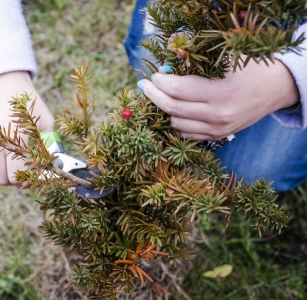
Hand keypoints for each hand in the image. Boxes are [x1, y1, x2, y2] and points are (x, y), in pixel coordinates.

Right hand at [0, 71, 54, 184]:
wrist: (1, 81)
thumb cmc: (26, 102)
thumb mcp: (45, 119)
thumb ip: (49, 143)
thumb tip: (52, 165)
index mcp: (18, 137)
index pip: (17, 175)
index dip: (24, 179)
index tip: (29, 173)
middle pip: (0, 179)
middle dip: (11, 178)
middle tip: (17, 169)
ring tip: (5, 163)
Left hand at [139, 59, 298, 139]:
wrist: (275, 89)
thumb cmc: (249, 69)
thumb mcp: (224, 62)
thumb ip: (194, 67)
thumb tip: (164, 71)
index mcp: (220, 93)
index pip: (177, 90)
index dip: (160, 82)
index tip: (154, 75)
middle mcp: (217, 115)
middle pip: (172, 108)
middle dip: (154, 96)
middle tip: (145, 86)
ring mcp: (217, 129)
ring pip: (176, 123)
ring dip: (165, 109)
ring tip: (162, 95)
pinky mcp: (218, 137)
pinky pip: (186, 134)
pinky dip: (177, 121)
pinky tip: (175, 109)